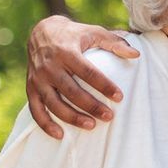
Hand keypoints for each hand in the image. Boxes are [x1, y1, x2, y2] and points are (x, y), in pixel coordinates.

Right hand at [25, 16, 137, 138]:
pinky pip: (36, 110)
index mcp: (67, 52)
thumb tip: (136, 54)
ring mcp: (38, 79)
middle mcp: (50, 66)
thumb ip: (115, 42)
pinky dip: (46, 124)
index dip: (104, 85)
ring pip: (54, 103)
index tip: (119, 97)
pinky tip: (60, 135)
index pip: (88, 72)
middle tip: (109, 116)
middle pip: (71, 91)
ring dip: (72, 117)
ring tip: (91, 126)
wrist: (41, 32)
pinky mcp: (30, 88)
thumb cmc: (74, 34)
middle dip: (91, 106)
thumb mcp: (94, 32)